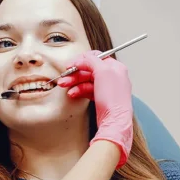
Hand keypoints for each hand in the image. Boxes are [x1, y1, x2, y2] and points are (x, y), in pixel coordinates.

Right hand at [57, 50, 133, 167]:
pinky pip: (87, 91)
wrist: (115, 122)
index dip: (82, 60)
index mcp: (116, 67)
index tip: (70, 65)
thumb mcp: (102, 72)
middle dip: (74, 73)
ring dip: (74, 82)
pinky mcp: (102, 99)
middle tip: (63, 77)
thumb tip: (82, 58)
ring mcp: (107, 89)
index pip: (96, 57)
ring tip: (64, 86)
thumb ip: (91, 61)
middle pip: (89, 70)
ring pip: (86, 81)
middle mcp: (113, 77)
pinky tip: (72, 94)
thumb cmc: (113, 98)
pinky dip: (78, 91)